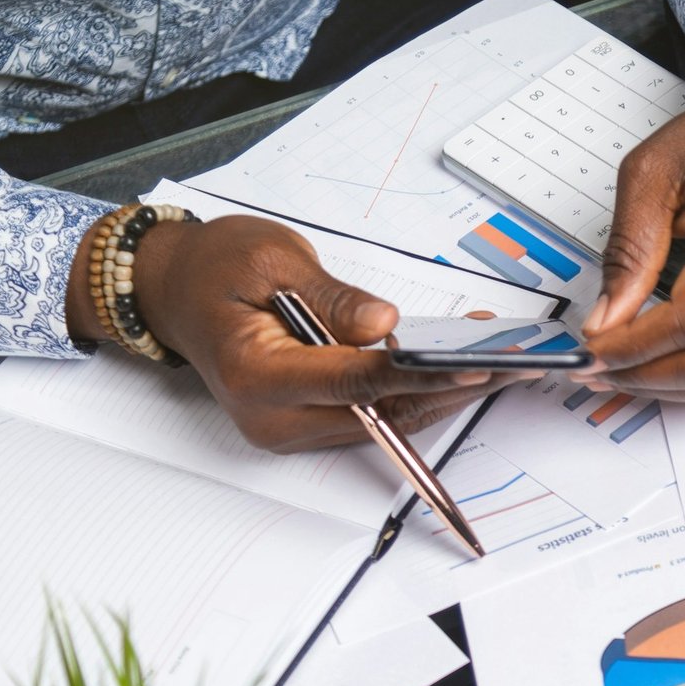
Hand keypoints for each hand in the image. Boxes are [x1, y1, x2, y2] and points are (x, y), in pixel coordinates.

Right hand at [67, 215, 520, 450]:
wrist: (174, 289)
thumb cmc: (214, 268)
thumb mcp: (271, 258)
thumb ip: (331, 297)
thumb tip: (383, 324)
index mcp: (255, 373)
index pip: (351, 382)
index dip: (416, 374)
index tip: (469, 363)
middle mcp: (271, 415)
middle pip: (378, 414)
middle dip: (449, 390)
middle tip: (510, 364)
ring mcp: (288, 427)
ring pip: (383, 422)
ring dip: (442, 394)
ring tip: (501, 362)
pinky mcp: (307, 423)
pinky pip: (371, 414)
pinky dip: (416, 392)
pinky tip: (458, 366)